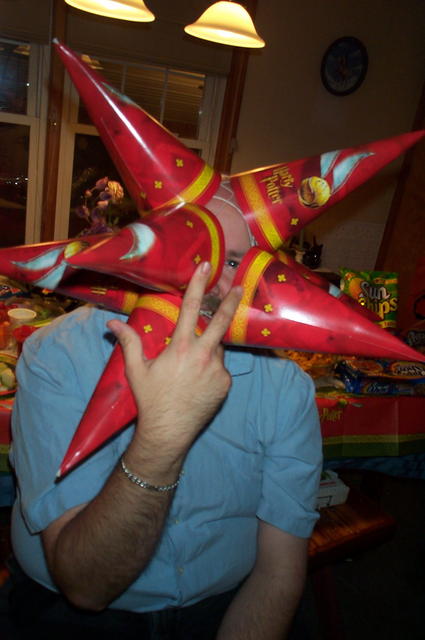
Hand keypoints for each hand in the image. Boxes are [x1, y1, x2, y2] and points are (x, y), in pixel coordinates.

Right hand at [107, 262, 242, 458]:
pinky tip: (198, 381)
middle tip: (238, 287)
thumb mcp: (136, 370)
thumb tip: (112, 323)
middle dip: (230, 302)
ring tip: (191, 367)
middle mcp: (203, 355)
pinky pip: (221, 368)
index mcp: (181, 347)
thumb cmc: (150, 399)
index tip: (205, 267)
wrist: (169, 431)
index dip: (198, 285)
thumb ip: (128, 342)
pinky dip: (212, 368)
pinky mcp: (225, 384)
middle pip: (221, 322)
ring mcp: (218, 370)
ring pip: (217, 349)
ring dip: (209, 349)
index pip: (190, 308)